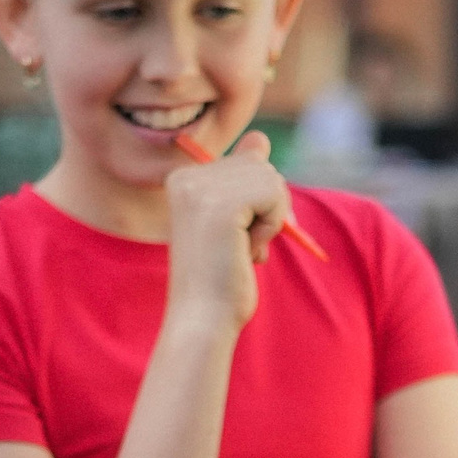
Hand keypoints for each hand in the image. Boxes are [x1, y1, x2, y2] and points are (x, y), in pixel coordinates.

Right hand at [162, 129, 289, 327]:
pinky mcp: (220, 202)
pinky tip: (246, 249)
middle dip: (266, 209)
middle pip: (261, 166)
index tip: (233, 235)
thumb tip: (260, 137)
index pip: (247, 161)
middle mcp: (186, 176)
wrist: (203, 319)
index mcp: (183, 178)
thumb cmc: (220, 280)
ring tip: (241, 248)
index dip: (257, 203)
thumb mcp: (235, 221)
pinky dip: (272, 224)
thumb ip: (246, 179)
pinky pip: (274, 194)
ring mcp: (201, 187)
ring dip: (270, 219)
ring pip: (270, 178)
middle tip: (239, 245)